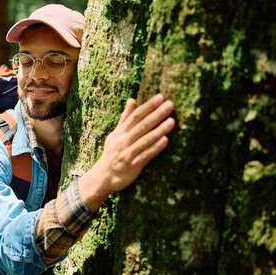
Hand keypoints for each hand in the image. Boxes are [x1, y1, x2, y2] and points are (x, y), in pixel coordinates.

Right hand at [78, 94, 174, 211]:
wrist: (103, 176)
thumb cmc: (112, 153)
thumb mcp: (116, 134)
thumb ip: (125, 118)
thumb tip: (132, 100)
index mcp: (120, 132)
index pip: (135, 116)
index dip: (148, 106)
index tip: (160, 97)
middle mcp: (123, 141)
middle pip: (141, 125)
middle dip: (156, 115)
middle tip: (170, 105)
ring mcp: (128, 153)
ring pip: (145, 140)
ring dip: (159, 130)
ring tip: (172, 121)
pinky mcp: (133, 165)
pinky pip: (145, 155)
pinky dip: (155, 148)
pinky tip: (165, 141)